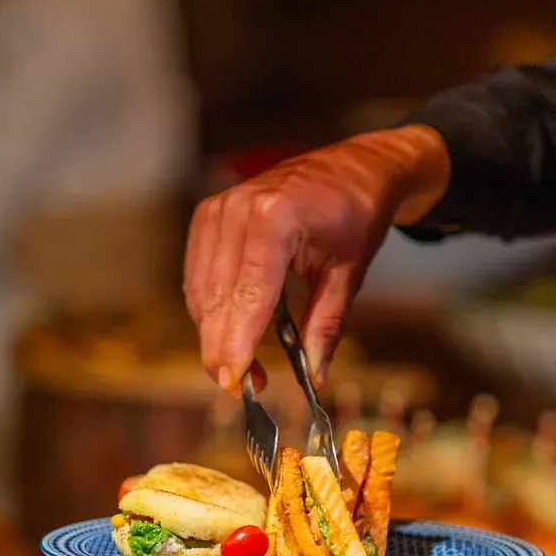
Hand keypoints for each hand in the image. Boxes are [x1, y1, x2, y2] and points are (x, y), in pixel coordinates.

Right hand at [184, 126, 450, 391]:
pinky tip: (228, 333)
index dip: (238, 343)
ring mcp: (218, 209)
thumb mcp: (349, 273)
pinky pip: (198, 275)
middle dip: (223, 348)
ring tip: (243, 367)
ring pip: (202, 291)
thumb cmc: (356, 214)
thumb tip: (315, 375)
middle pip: (218, 297)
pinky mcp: (208, 215)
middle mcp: (238, 209)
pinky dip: (209, 309)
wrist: (353, 168)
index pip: (249, 295)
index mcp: (276, 217)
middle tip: (241, 388)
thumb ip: (327, 325)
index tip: (236, 383)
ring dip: (214, 333)